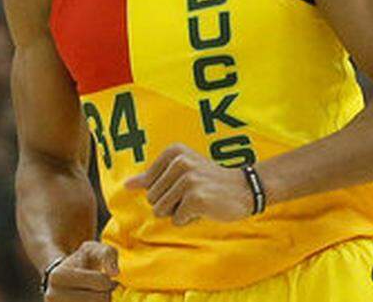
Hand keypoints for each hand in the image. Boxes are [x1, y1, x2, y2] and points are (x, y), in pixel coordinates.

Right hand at [45, 241, 118, 301]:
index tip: (106, 278)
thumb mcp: (94, 249)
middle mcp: (52, 296)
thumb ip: (107, 255)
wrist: (64, 277)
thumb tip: (115, 273)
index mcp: (58, 276)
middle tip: (104, 290)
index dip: (109, 280)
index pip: (100, 282)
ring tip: (97, 296)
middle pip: (99, 300)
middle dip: (107, 294)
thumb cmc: (83, 261)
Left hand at [125, 143, 251, 224]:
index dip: (165, 192)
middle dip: (171, 204)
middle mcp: (180, 162)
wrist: (245, 188)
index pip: (148, 186)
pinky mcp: (196, 197)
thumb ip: (152, 178)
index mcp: (174, 152)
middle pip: (152, 199)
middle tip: (194, 194)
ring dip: (179, 212)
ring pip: (161, 211)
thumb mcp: (181, 172)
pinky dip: (190, 219)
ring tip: (198, 201)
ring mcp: (188, 179)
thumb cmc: (210, 181)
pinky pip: (177, 220)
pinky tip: (205, 208)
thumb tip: (126, 185)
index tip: (185, 184)